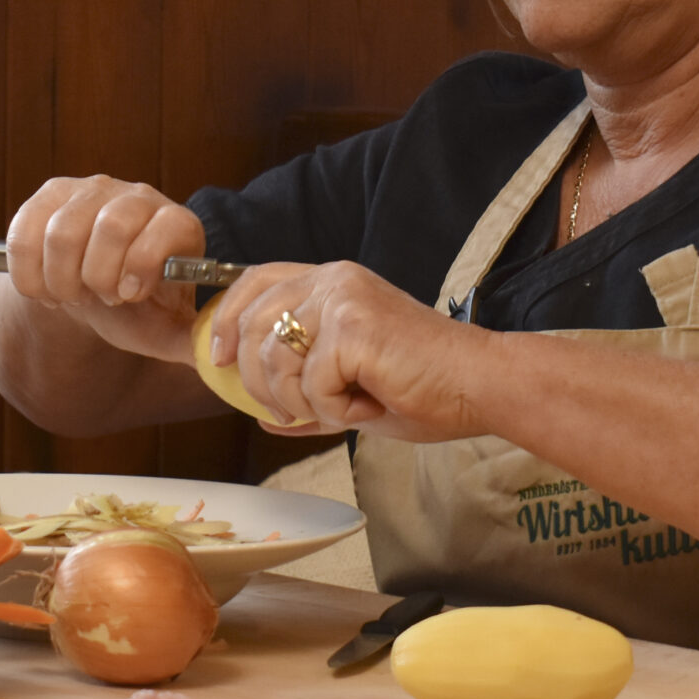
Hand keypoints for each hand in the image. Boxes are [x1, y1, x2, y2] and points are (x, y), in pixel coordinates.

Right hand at [2, 176, 202, 364]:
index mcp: (176, 223)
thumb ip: (189, 341)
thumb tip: (214, 358)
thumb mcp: (163, 328)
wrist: (92, 289)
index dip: (143, 264)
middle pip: (110, 226)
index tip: (130, 296)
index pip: (166, 226)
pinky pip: (24, 234)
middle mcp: (136, 196)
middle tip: (100, 298)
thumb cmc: (133, 306)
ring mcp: (90, 191)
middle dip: (98, 277)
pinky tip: (44, 287)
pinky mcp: (49, 195)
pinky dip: (29, 274)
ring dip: (61, 279)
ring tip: (73, 294)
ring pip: (62, 232)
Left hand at [205, 262, 491, 440]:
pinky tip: (369, 408)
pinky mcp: (352, 330)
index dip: (228, 318)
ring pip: (277, 363)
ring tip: (348, 408)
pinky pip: (312, 387)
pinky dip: (336, 413)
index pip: (257, 281)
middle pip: (254, 325)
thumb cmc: (426, 387)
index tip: (218, 358)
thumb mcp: (353, 385)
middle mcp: (334, 280)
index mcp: (333, 281)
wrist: (479, 386)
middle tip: (291, 412)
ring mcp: (342, 301)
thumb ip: (306, 390)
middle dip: (258, 382)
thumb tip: (261, 417)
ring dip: (304, 404)